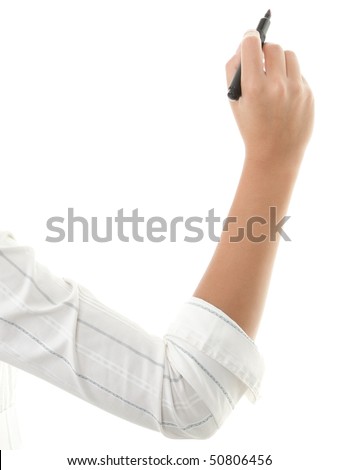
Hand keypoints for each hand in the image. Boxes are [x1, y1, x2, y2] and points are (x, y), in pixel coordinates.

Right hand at [226, 30, 313, 171]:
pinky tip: (283, 95)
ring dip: (280, 60)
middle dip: (265, 51)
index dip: (249, 39)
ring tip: (273, 76)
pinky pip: (299, 73)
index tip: (249, 38)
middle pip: (273, 47)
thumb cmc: (251, 128)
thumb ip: (234, 71)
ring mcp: (296, 90)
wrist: (275, 155)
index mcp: (254, 88)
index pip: (252, 45)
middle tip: (261, 61)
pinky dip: (290, 78)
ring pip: (290, 56)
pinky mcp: (309, 94)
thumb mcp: (234, 102)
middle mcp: (277, 86)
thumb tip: (244, 46)